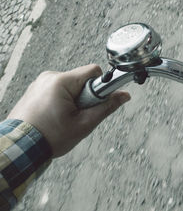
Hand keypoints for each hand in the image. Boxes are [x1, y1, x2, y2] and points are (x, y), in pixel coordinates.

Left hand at [7, 64, 129, 156]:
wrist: (19, 148)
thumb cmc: (49, 137)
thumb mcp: (84, 124)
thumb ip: (106, 107)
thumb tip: (124, 95)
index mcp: (61, 82)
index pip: (93, 71)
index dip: (101, 86)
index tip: (100, 101)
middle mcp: (49, 77)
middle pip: (81, 80)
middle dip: (85, 97)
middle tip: (78, 116)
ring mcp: (40, 83)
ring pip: (70, 86)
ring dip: (73, 100)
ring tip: (64, 119)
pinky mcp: (35, 89)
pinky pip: (57, 90)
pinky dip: (61, 101)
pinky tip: (55, 117)